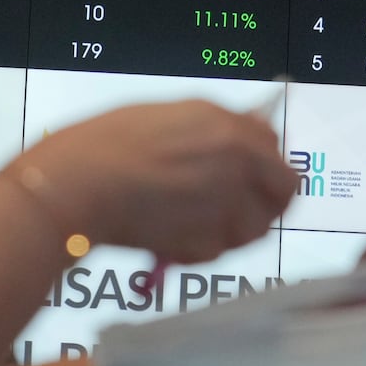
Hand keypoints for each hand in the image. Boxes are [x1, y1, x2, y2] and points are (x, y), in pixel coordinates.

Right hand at [11, 100, 296, 262]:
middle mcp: (238, 161)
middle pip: (284, 189)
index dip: (261, 159)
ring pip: (257, 226)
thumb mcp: (165, 115)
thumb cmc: (107, 142)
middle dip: (265, 199)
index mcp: (227, 124)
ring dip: (234, 229)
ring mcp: (228, 203)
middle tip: (236, 207)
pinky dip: (200, 248)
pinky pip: (220, 250)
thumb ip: (209, 128)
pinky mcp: (210, 242)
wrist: (81, 182)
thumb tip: (233, 137)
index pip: (273, 143)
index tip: (248, 171)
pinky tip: (172, 234)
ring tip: (196, 223)